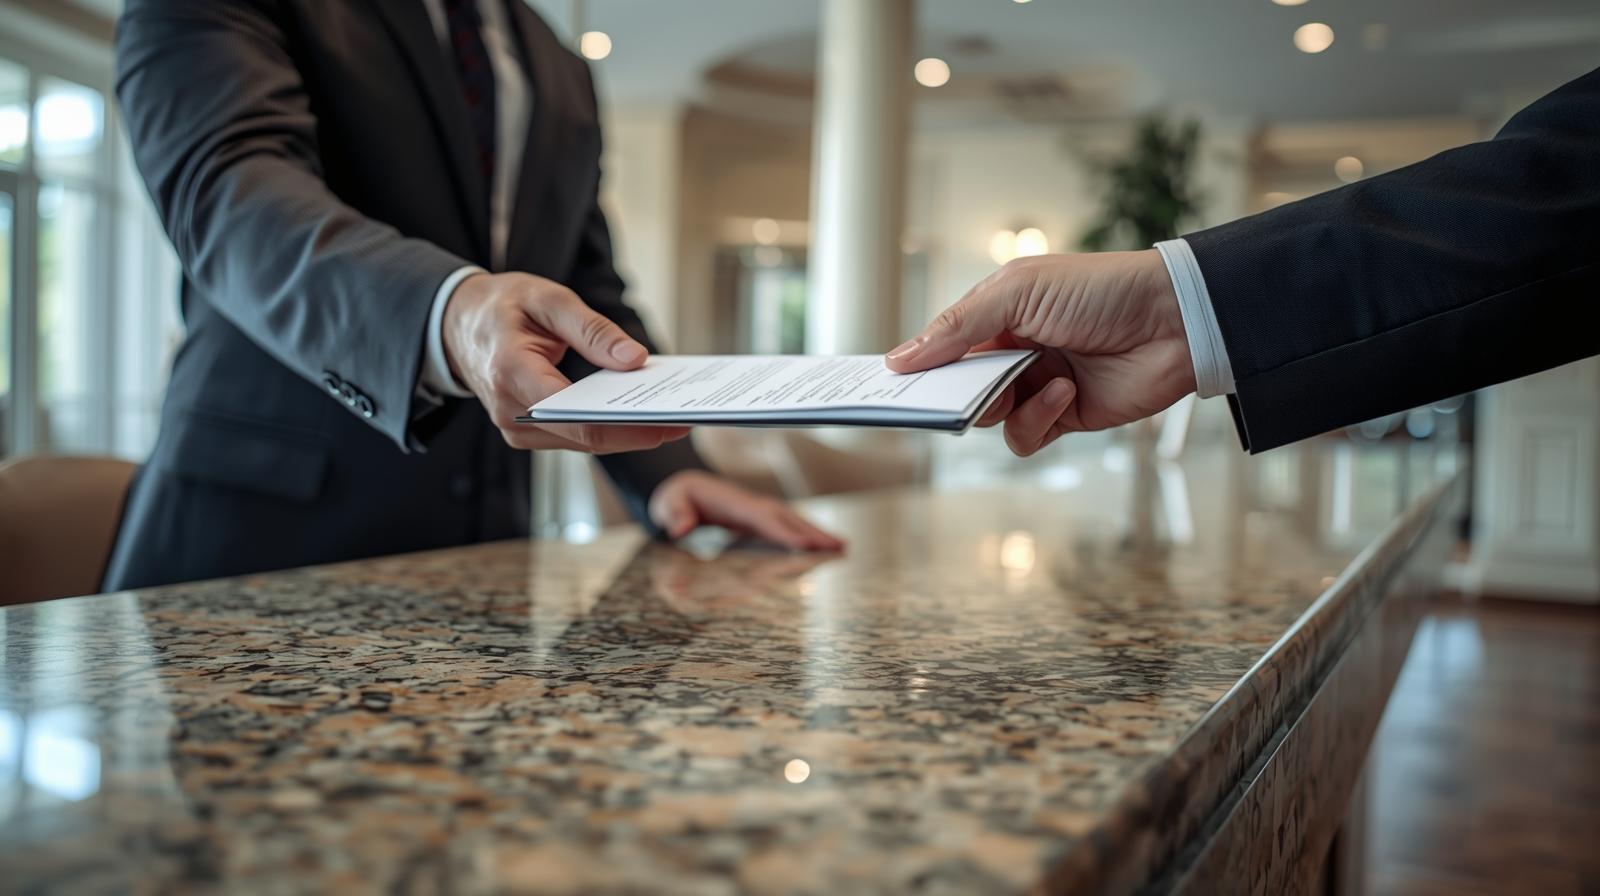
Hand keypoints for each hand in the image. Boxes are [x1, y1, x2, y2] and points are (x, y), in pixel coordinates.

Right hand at [442, 271, 690, 452]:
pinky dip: (607, 426)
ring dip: (627, 431)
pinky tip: (637, 412)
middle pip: (587, 437)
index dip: (630, 426)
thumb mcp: (547, 299)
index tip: (670, 421)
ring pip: (583, 441)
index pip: (579, 417)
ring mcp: (516, 429)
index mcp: (512, 373)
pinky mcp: (526, 433)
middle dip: (639, 430)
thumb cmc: (501, 306)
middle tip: (684, 417)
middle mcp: (511, 413)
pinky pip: (574, 435)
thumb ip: (592, 329)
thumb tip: (635, 359)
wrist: (456, 325)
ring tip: (669, 413)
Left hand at [648, 470, 844, 551]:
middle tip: (839, 547)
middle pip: (786, 518)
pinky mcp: (759, 520)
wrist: (682, 487)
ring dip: (816, 532)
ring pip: (792, 521)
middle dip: (812, 532)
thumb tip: (682, 529)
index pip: (762, 518)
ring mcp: (758, 511)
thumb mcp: (669, 504)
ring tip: (842, 546)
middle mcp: (751, 504)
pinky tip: (822, 545)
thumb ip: (675, 515)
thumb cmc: (676, 498)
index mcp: (732, 502)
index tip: (805, 545)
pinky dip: (806, 534)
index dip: (784, 531)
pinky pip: (787, 527)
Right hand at [885, 250, 1195, 456]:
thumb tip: (901, 358)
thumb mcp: (1018, 293)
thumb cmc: (1100, 290)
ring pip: (988, 417)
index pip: (942, 344)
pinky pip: (1025, 436)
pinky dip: (1037, 420)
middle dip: (953, 393)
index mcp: (998, 312)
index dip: (917, 364)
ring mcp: (1037, 384)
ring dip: (1002, 405)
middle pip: (958, 386)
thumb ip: (958, 327)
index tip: (887, 383)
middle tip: (948, 397)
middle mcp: (1013, 349)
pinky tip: (1064, 393)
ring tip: (1030, 382)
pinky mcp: (1064, 415)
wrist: (1175, 321)